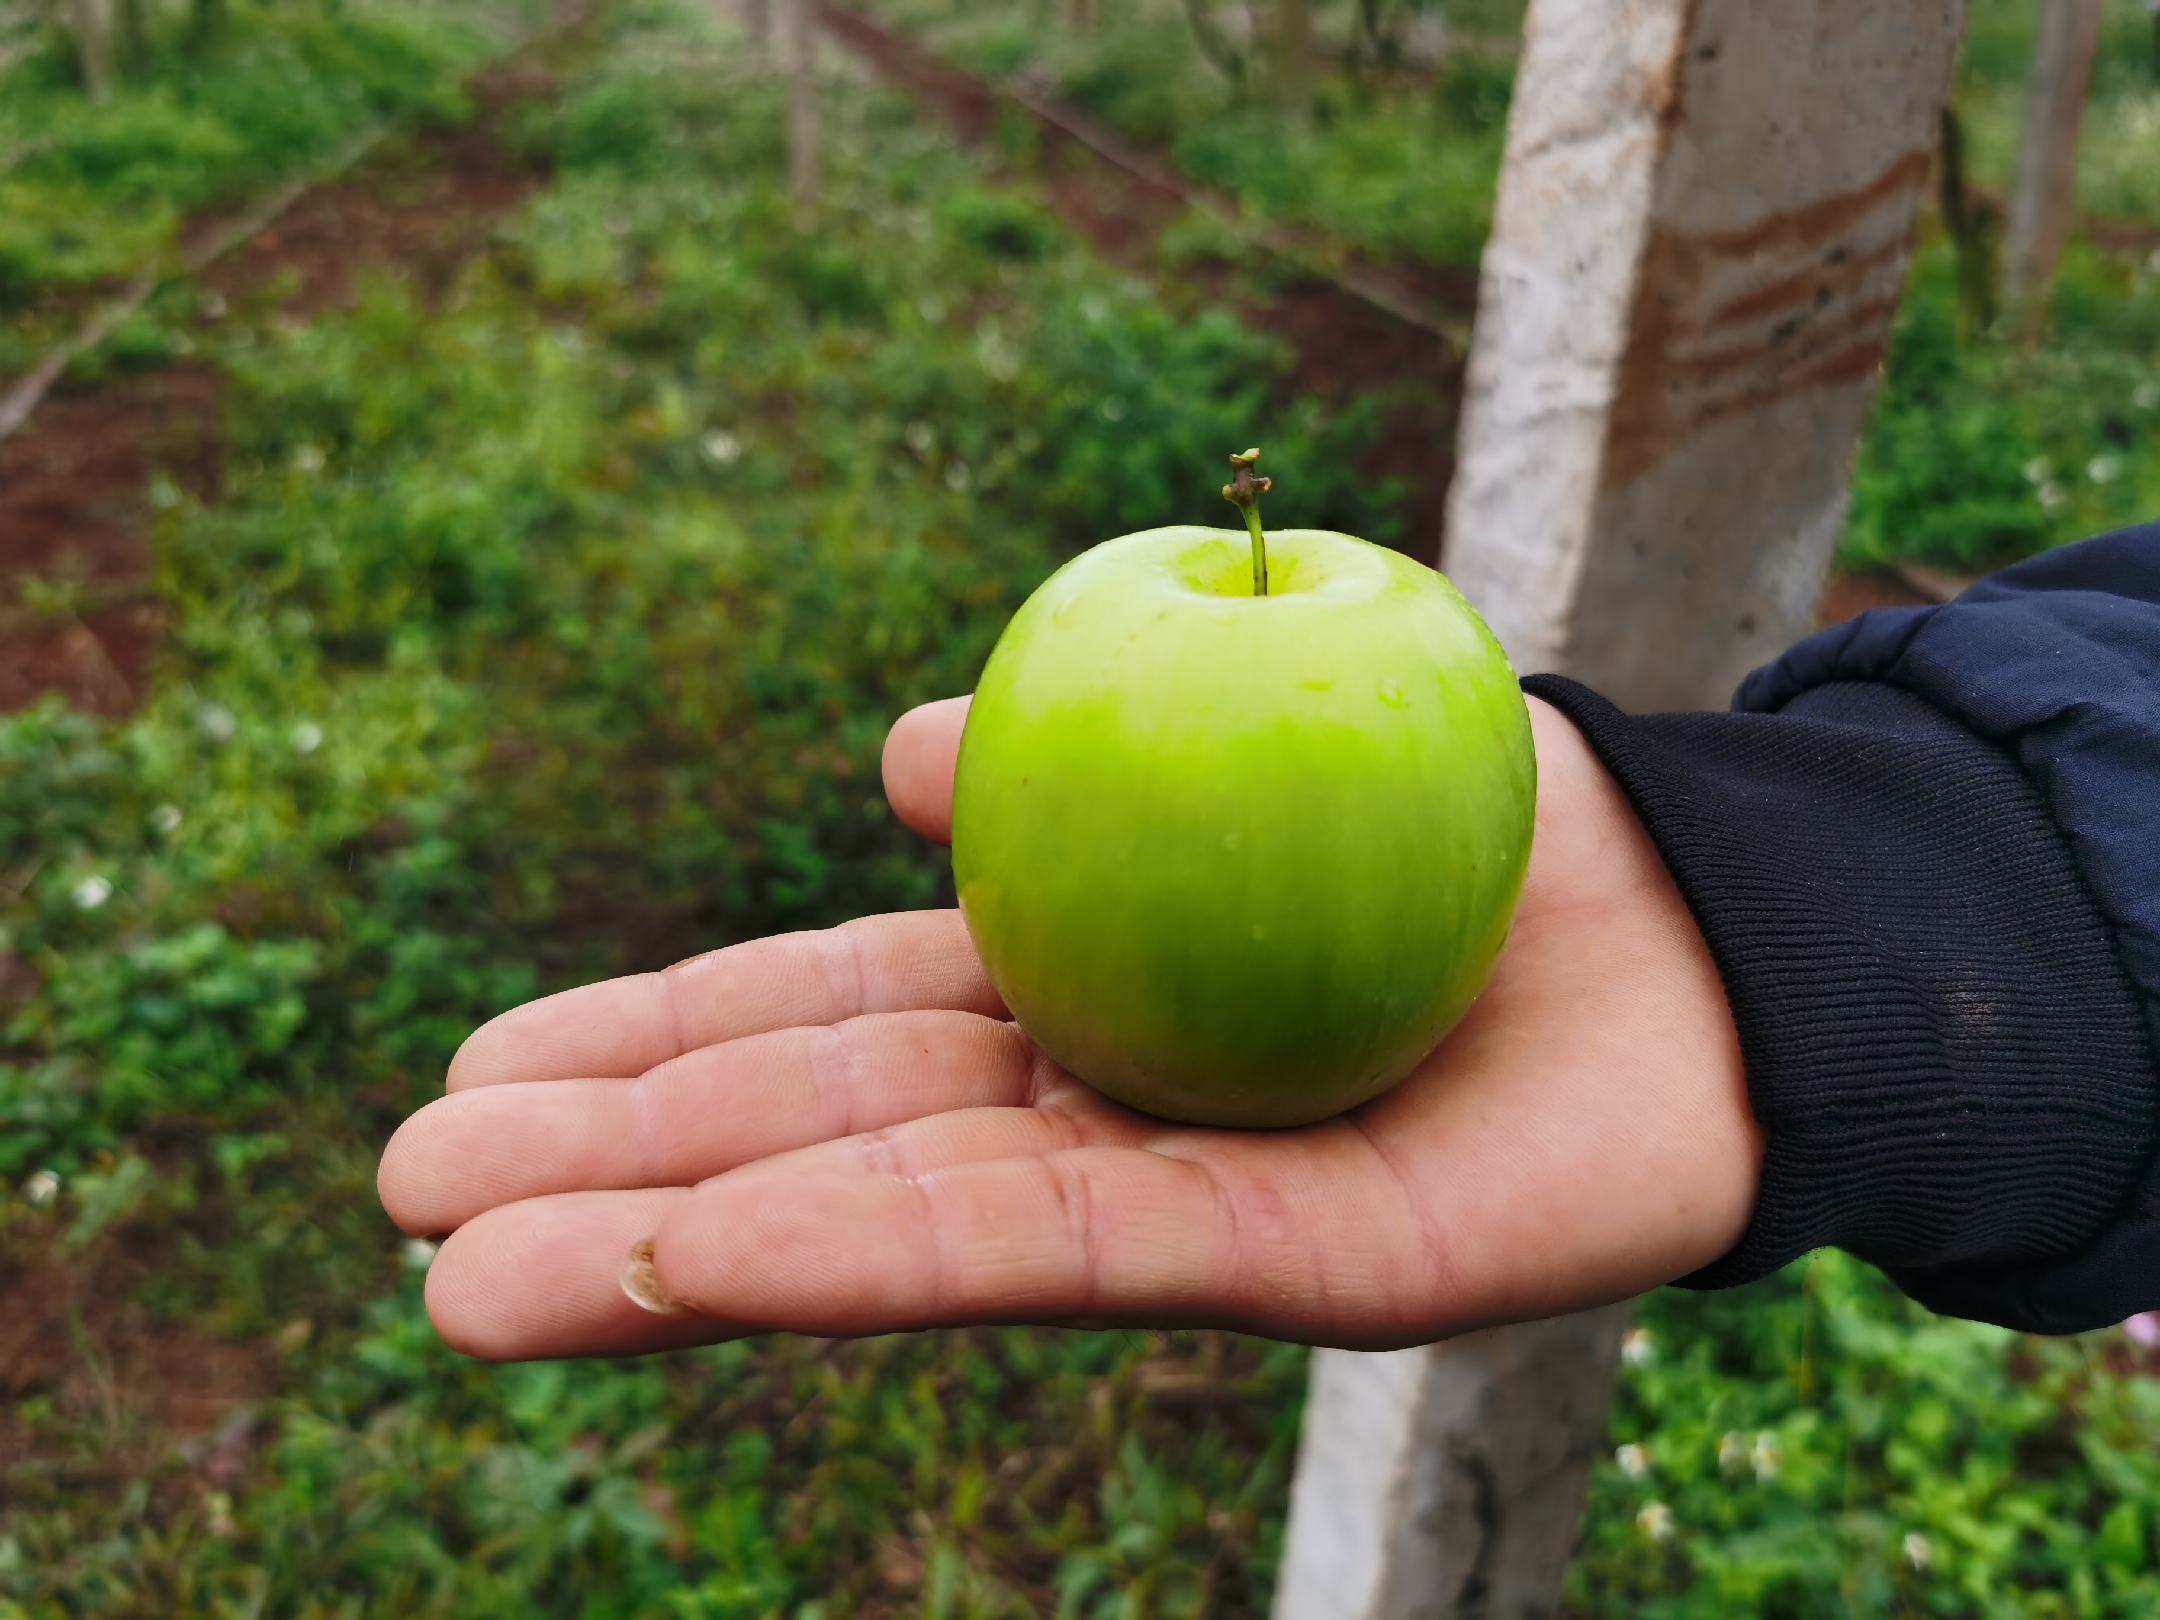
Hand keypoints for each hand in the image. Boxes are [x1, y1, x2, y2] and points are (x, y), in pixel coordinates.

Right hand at [378, 697, 1759, 1358]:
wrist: (1724, 929)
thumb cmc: (1479, 817)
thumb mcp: (1238, 724)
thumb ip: (1059, 748)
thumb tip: (887, 755)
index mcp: (1071, 995)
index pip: (822, 1023)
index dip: (653, 1046)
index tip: (483, 1072)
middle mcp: (1093, 1111)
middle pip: (814, 1136)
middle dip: (612, 1170)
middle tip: (408, 1203)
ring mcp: (1177, 1202)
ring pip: (888, 1217)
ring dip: (677, 1248)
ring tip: (472, 1286)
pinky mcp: (1289, 1264)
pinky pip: (1051, 1247)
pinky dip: (870, 1253)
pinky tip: (702, 1264)